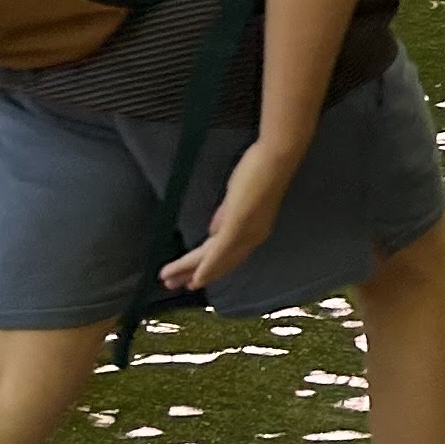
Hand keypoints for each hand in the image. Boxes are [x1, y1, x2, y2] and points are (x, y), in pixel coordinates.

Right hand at [160, 138, 298, 297]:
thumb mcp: (238, 198)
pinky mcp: (237, 225)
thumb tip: (212, 231)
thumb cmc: (259, 171)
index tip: (193, 279)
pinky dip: (204, 267)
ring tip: (169, 281)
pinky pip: (217, 251)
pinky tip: (193, 278)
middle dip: (196, 276)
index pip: (228, 257)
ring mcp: (245, 233)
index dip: (210, 270)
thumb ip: (224, 217)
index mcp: (253, 231)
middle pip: (219, 264)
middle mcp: (251, 238)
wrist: (274, 158)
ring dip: (191, 272)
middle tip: (173, 285)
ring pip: (213, 260)